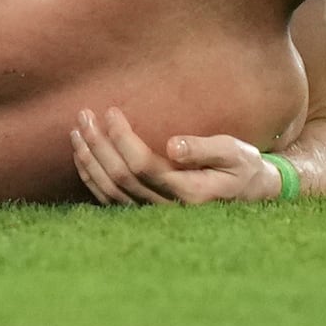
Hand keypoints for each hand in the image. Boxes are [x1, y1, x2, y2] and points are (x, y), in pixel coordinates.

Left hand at [70, 106, 280, 206]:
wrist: (250, 195)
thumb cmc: (242, 168)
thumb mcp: (234, 153)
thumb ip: (204, 149)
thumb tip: (173, 146)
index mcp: (190, 192)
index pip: (142, 164)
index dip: (121, 138)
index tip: (111, 111)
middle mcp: (168, 207)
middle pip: (120, 176)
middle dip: (98, 144)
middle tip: (84, 115)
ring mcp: (155, 214)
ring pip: (110, 190)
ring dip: (89, 160)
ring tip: (76, 131)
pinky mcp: (146, 213)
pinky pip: (110, 200)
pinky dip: (91, 178)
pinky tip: (81, 156)